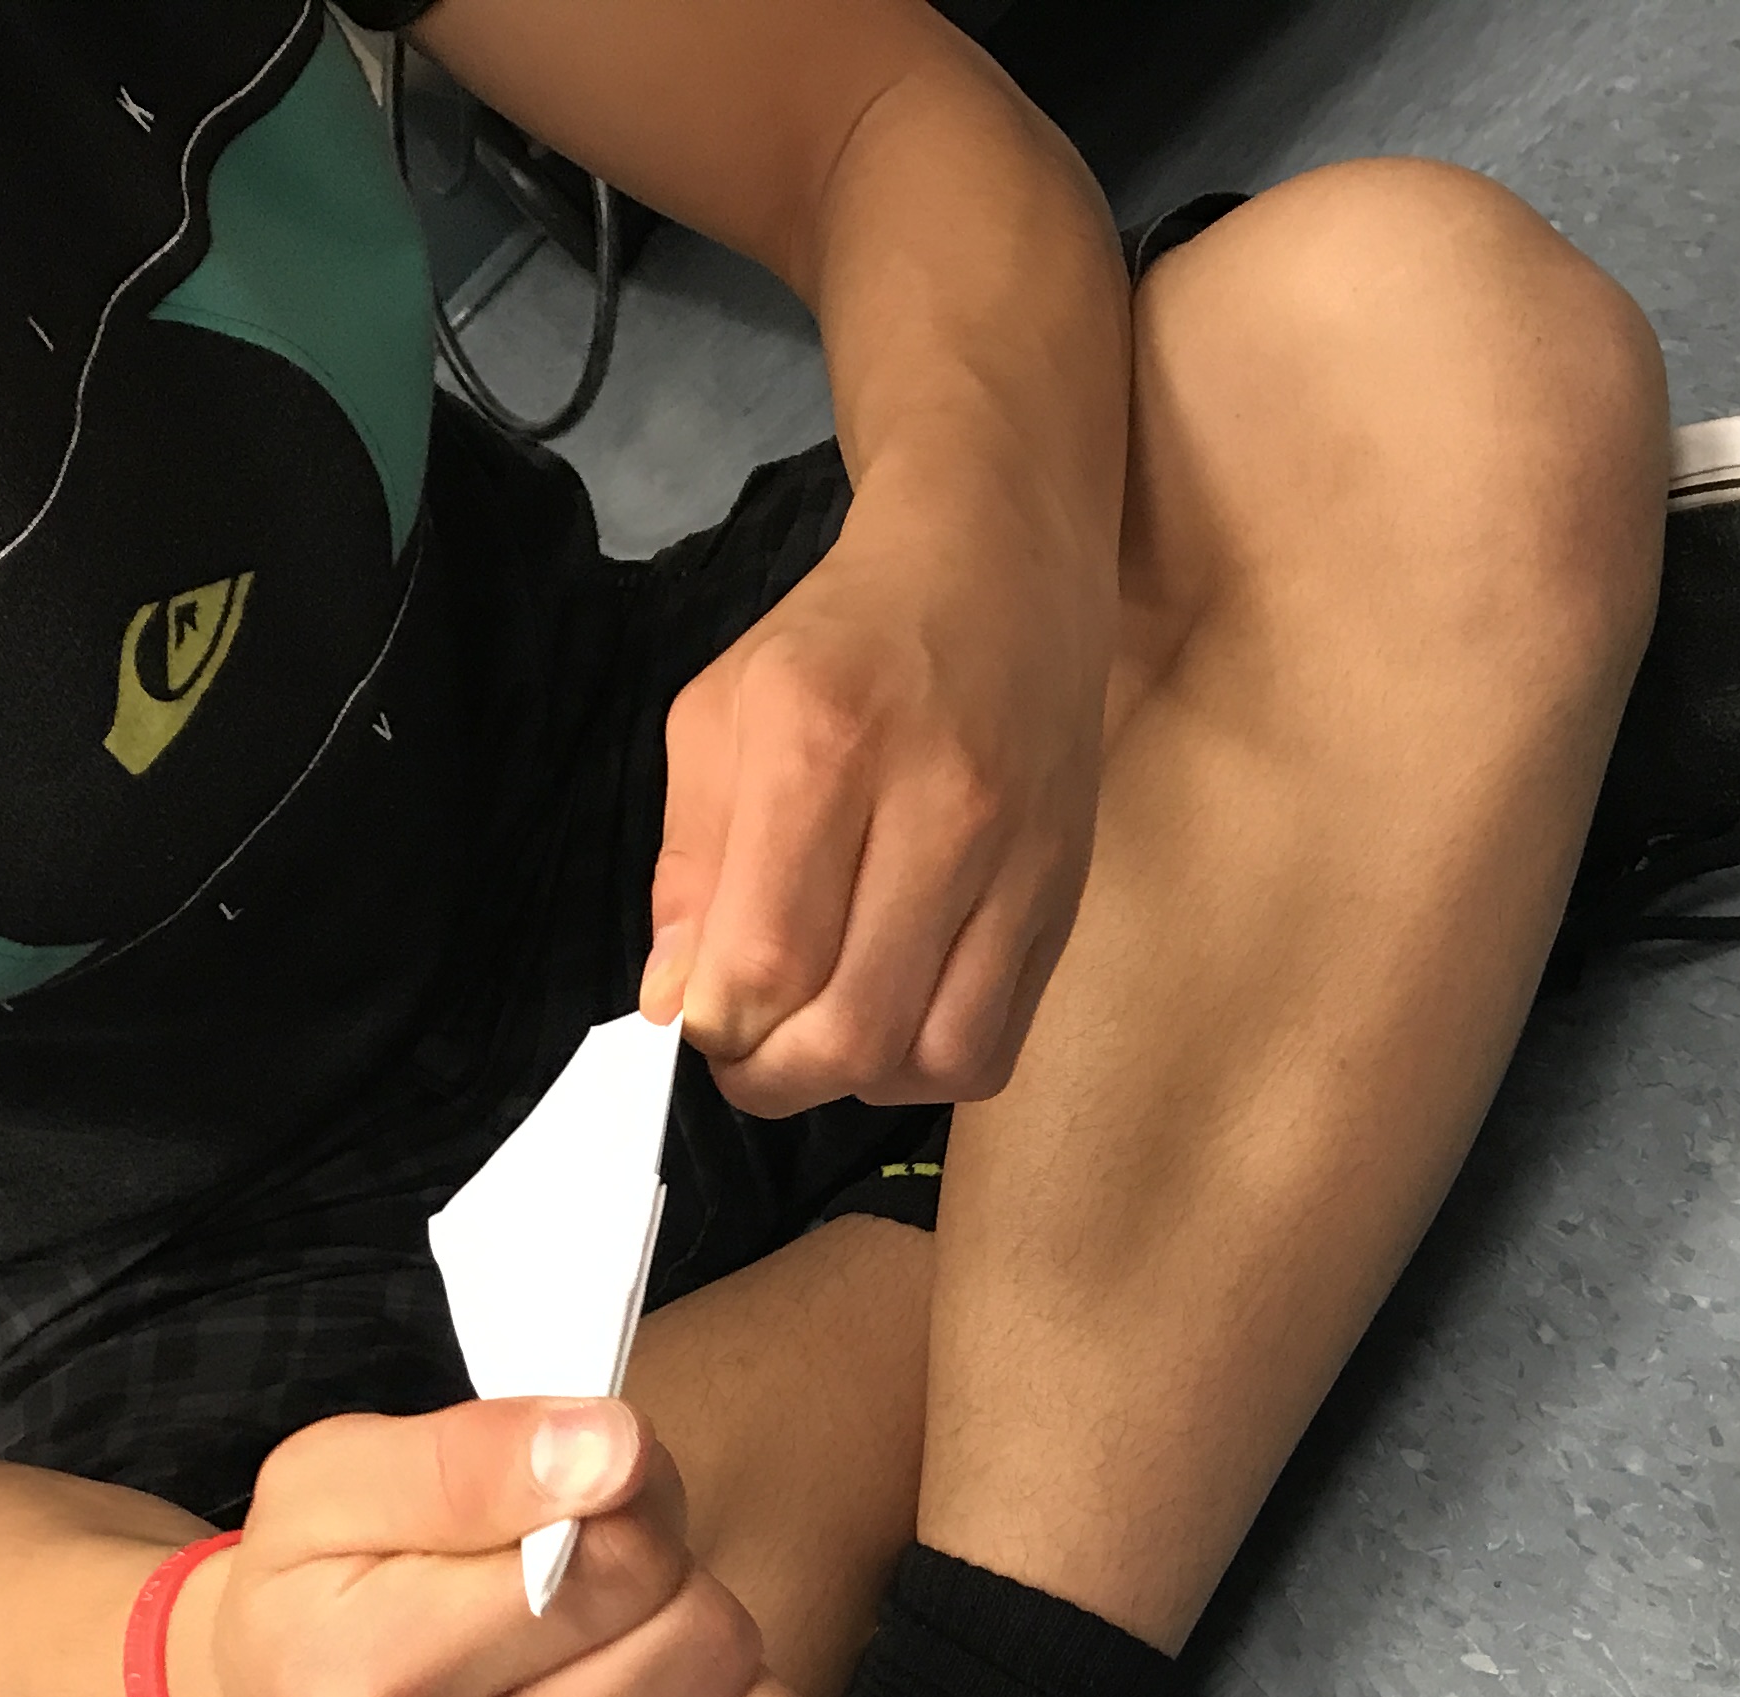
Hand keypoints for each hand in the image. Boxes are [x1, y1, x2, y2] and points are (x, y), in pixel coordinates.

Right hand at [164, 1396, 808, 1696]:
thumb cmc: (315, 1590)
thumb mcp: (338, 1479)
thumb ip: (479, 1455)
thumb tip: (615, 1449)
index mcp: (373, 1691)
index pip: (621, 1564)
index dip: (625, 1495)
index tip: (571, 1491)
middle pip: (703, 1640)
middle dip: (664, 1572)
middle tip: (580, 1569)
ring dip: (699, 1646)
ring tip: (601, 1634)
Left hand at [640, 472, 1114, 1116]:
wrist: (1001, 572)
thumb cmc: (844, 641)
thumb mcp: (721, 713)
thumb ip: (689, 862)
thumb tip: (675, 1001)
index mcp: (823, 745)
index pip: (766, 959)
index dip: (714, 1026)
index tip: (697, 1016)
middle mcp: (938, 808)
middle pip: (851, 1029)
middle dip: (773, 1075)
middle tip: (745, 1054)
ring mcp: (1018, 862)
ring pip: (932, 1057)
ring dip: (854, 1082)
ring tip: (816, 1037)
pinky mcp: (1064, 900)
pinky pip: (994, 1045)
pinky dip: (927, 1068)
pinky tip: (890, 1021)